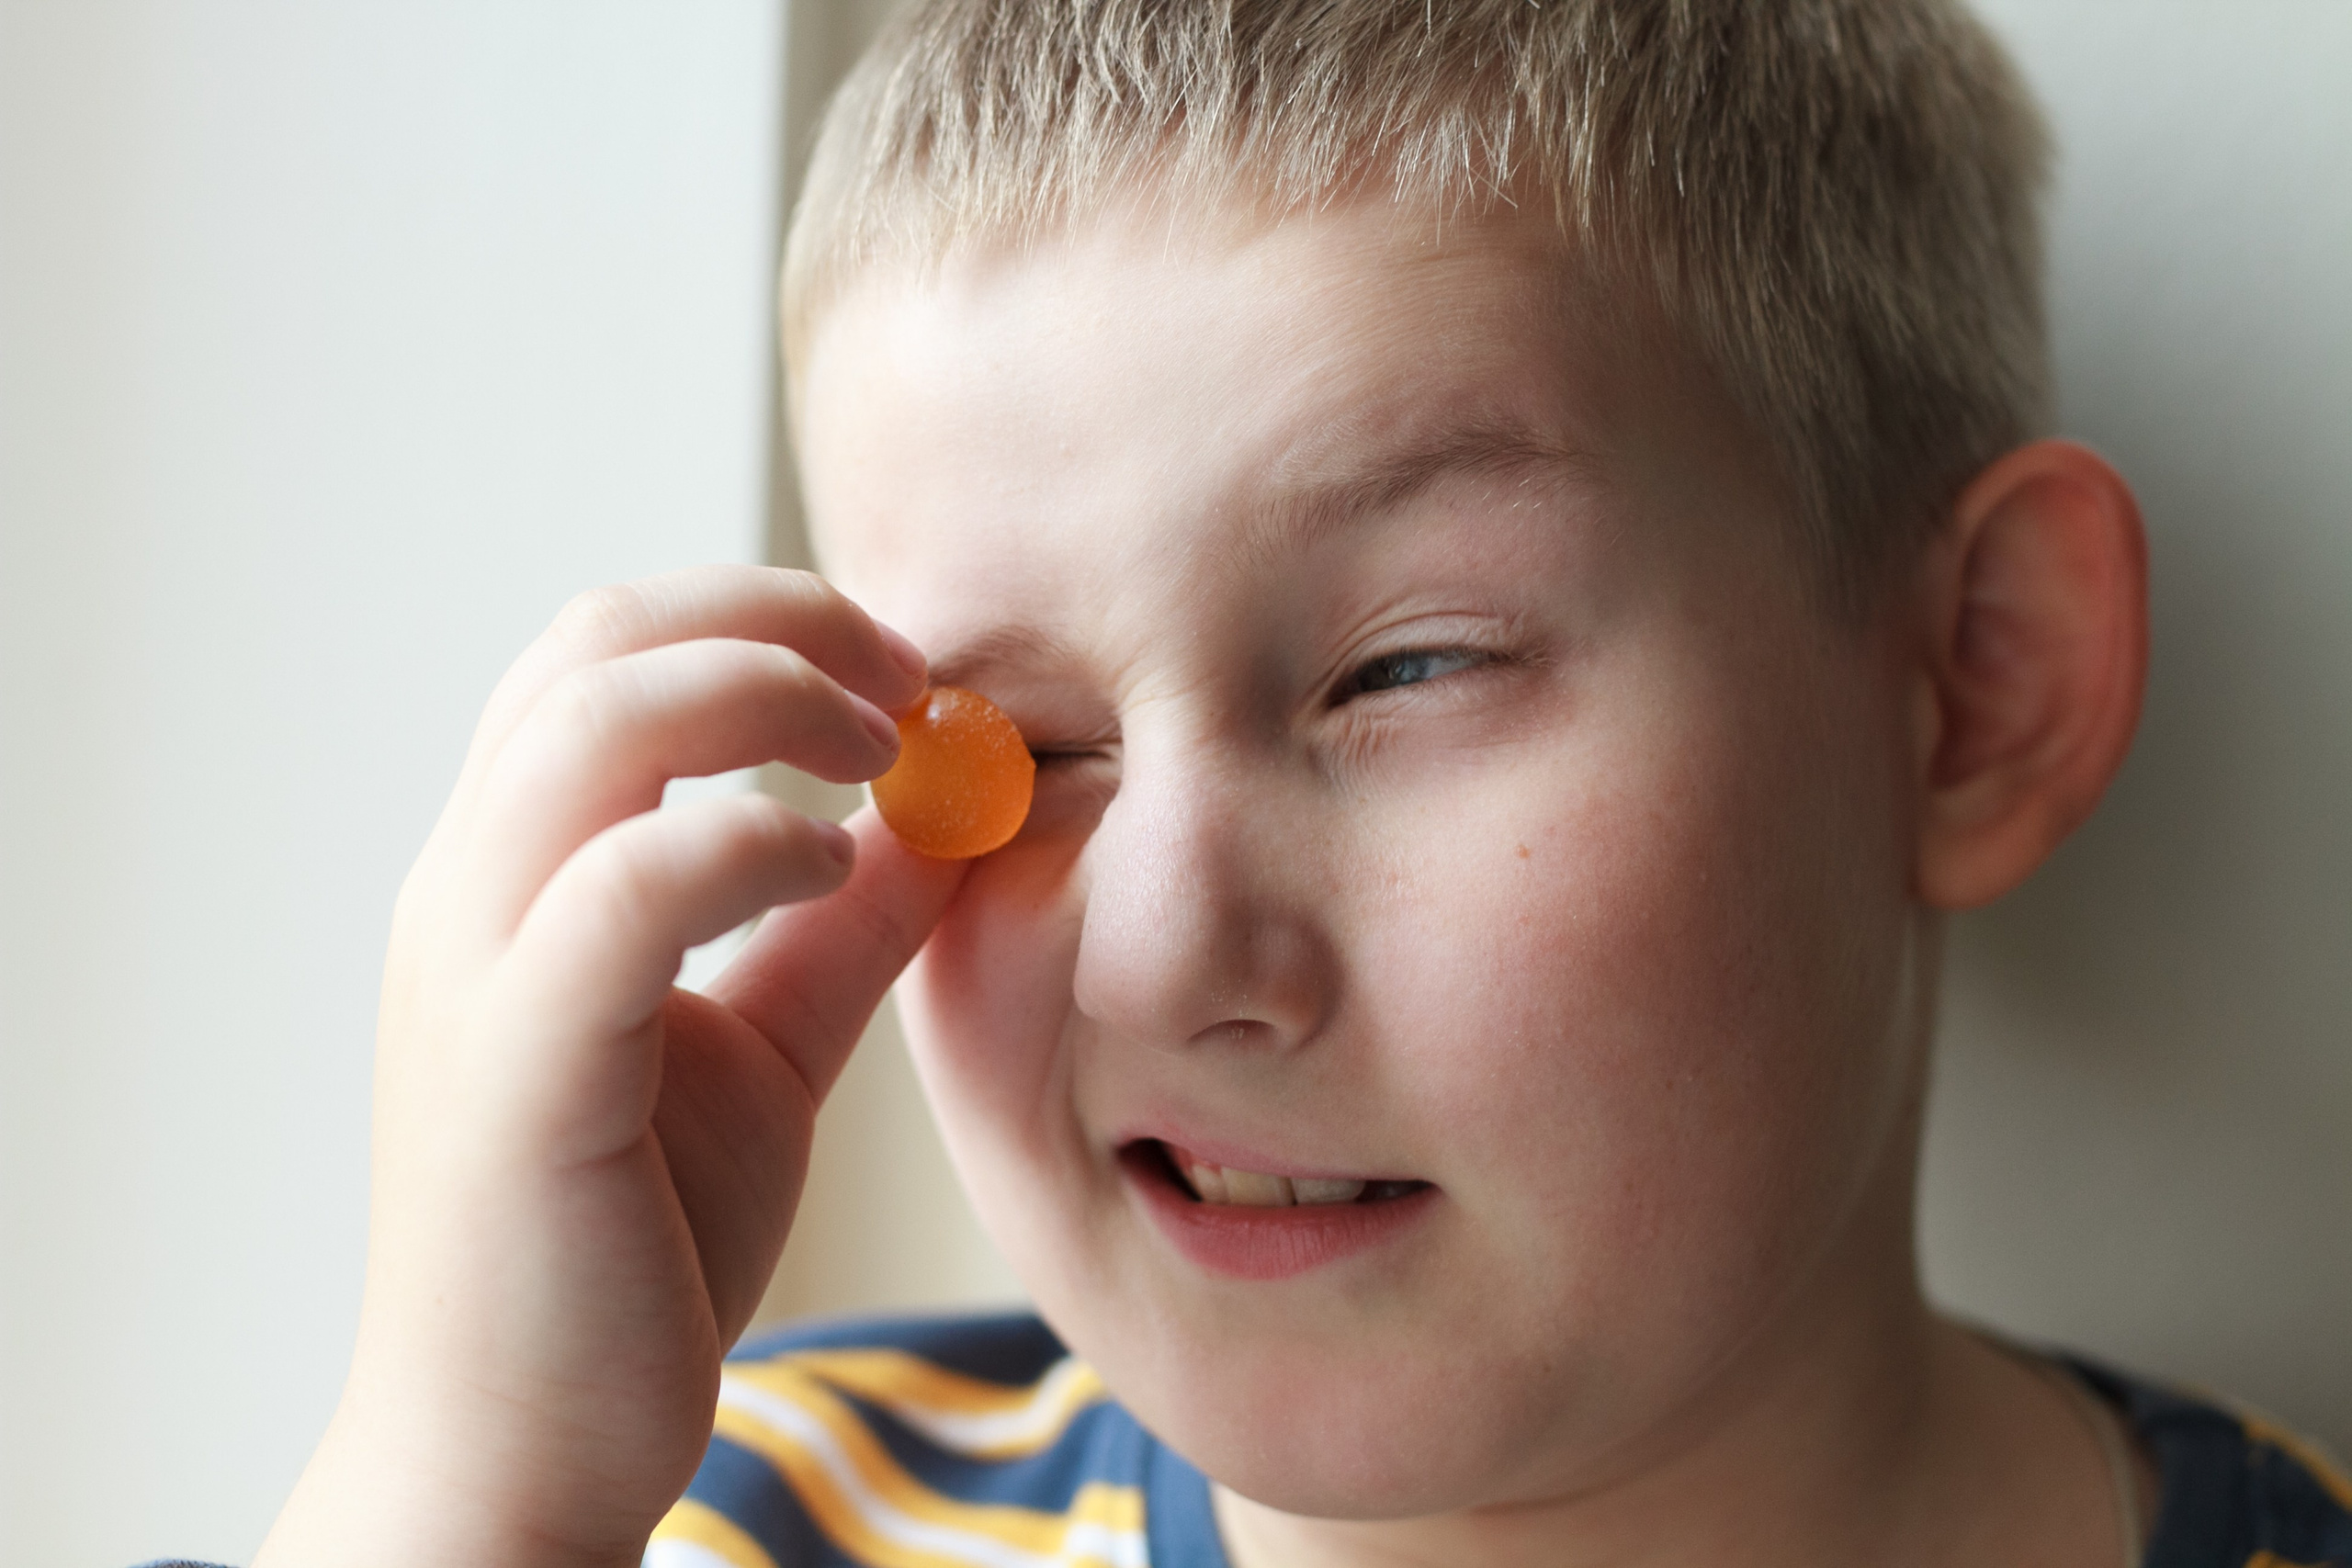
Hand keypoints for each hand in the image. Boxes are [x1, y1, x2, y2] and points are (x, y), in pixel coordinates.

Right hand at [255, 566, 965, 1567]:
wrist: (518, 1455)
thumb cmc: (625, 1253)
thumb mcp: (761, 1054)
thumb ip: (832, 937)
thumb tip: (938, 830)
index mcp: (512, 879)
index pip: (604, 656)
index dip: (757, 620)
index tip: (900, 670)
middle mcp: (466, 896)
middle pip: (596, 644)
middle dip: (773, 617)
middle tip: (910, 676)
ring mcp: (473, 974)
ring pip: (591, 725)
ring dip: (761, 695)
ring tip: (882, 753)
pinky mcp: (517, 1072)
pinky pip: (622, 888)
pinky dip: (743, 840)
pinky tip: (831, 865)